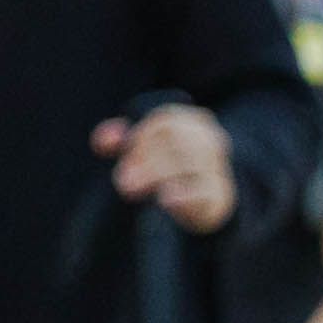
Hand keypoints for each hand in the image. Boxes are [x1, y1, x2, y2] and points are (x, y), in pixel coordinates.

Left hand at [95, 102, 235, 233]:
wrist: (203, 202)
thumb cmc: (166, 167)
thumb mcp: (142, 150)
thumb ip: (120, 141)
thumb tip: (102, 141)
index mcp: (192, 121)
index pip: (166, 119)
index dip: (141, 135)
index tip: (124, 152)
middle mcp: (210, 141)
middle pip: (178, 140)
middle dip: (147, 158)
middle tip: (121, 180)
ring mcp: (217, 169)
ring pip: (190, 164)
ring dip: (157, 175)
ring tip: (129, 189)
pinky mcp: (220, 198)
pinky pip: (205, 193)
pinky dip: (184, 196)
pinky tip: (166, 199)